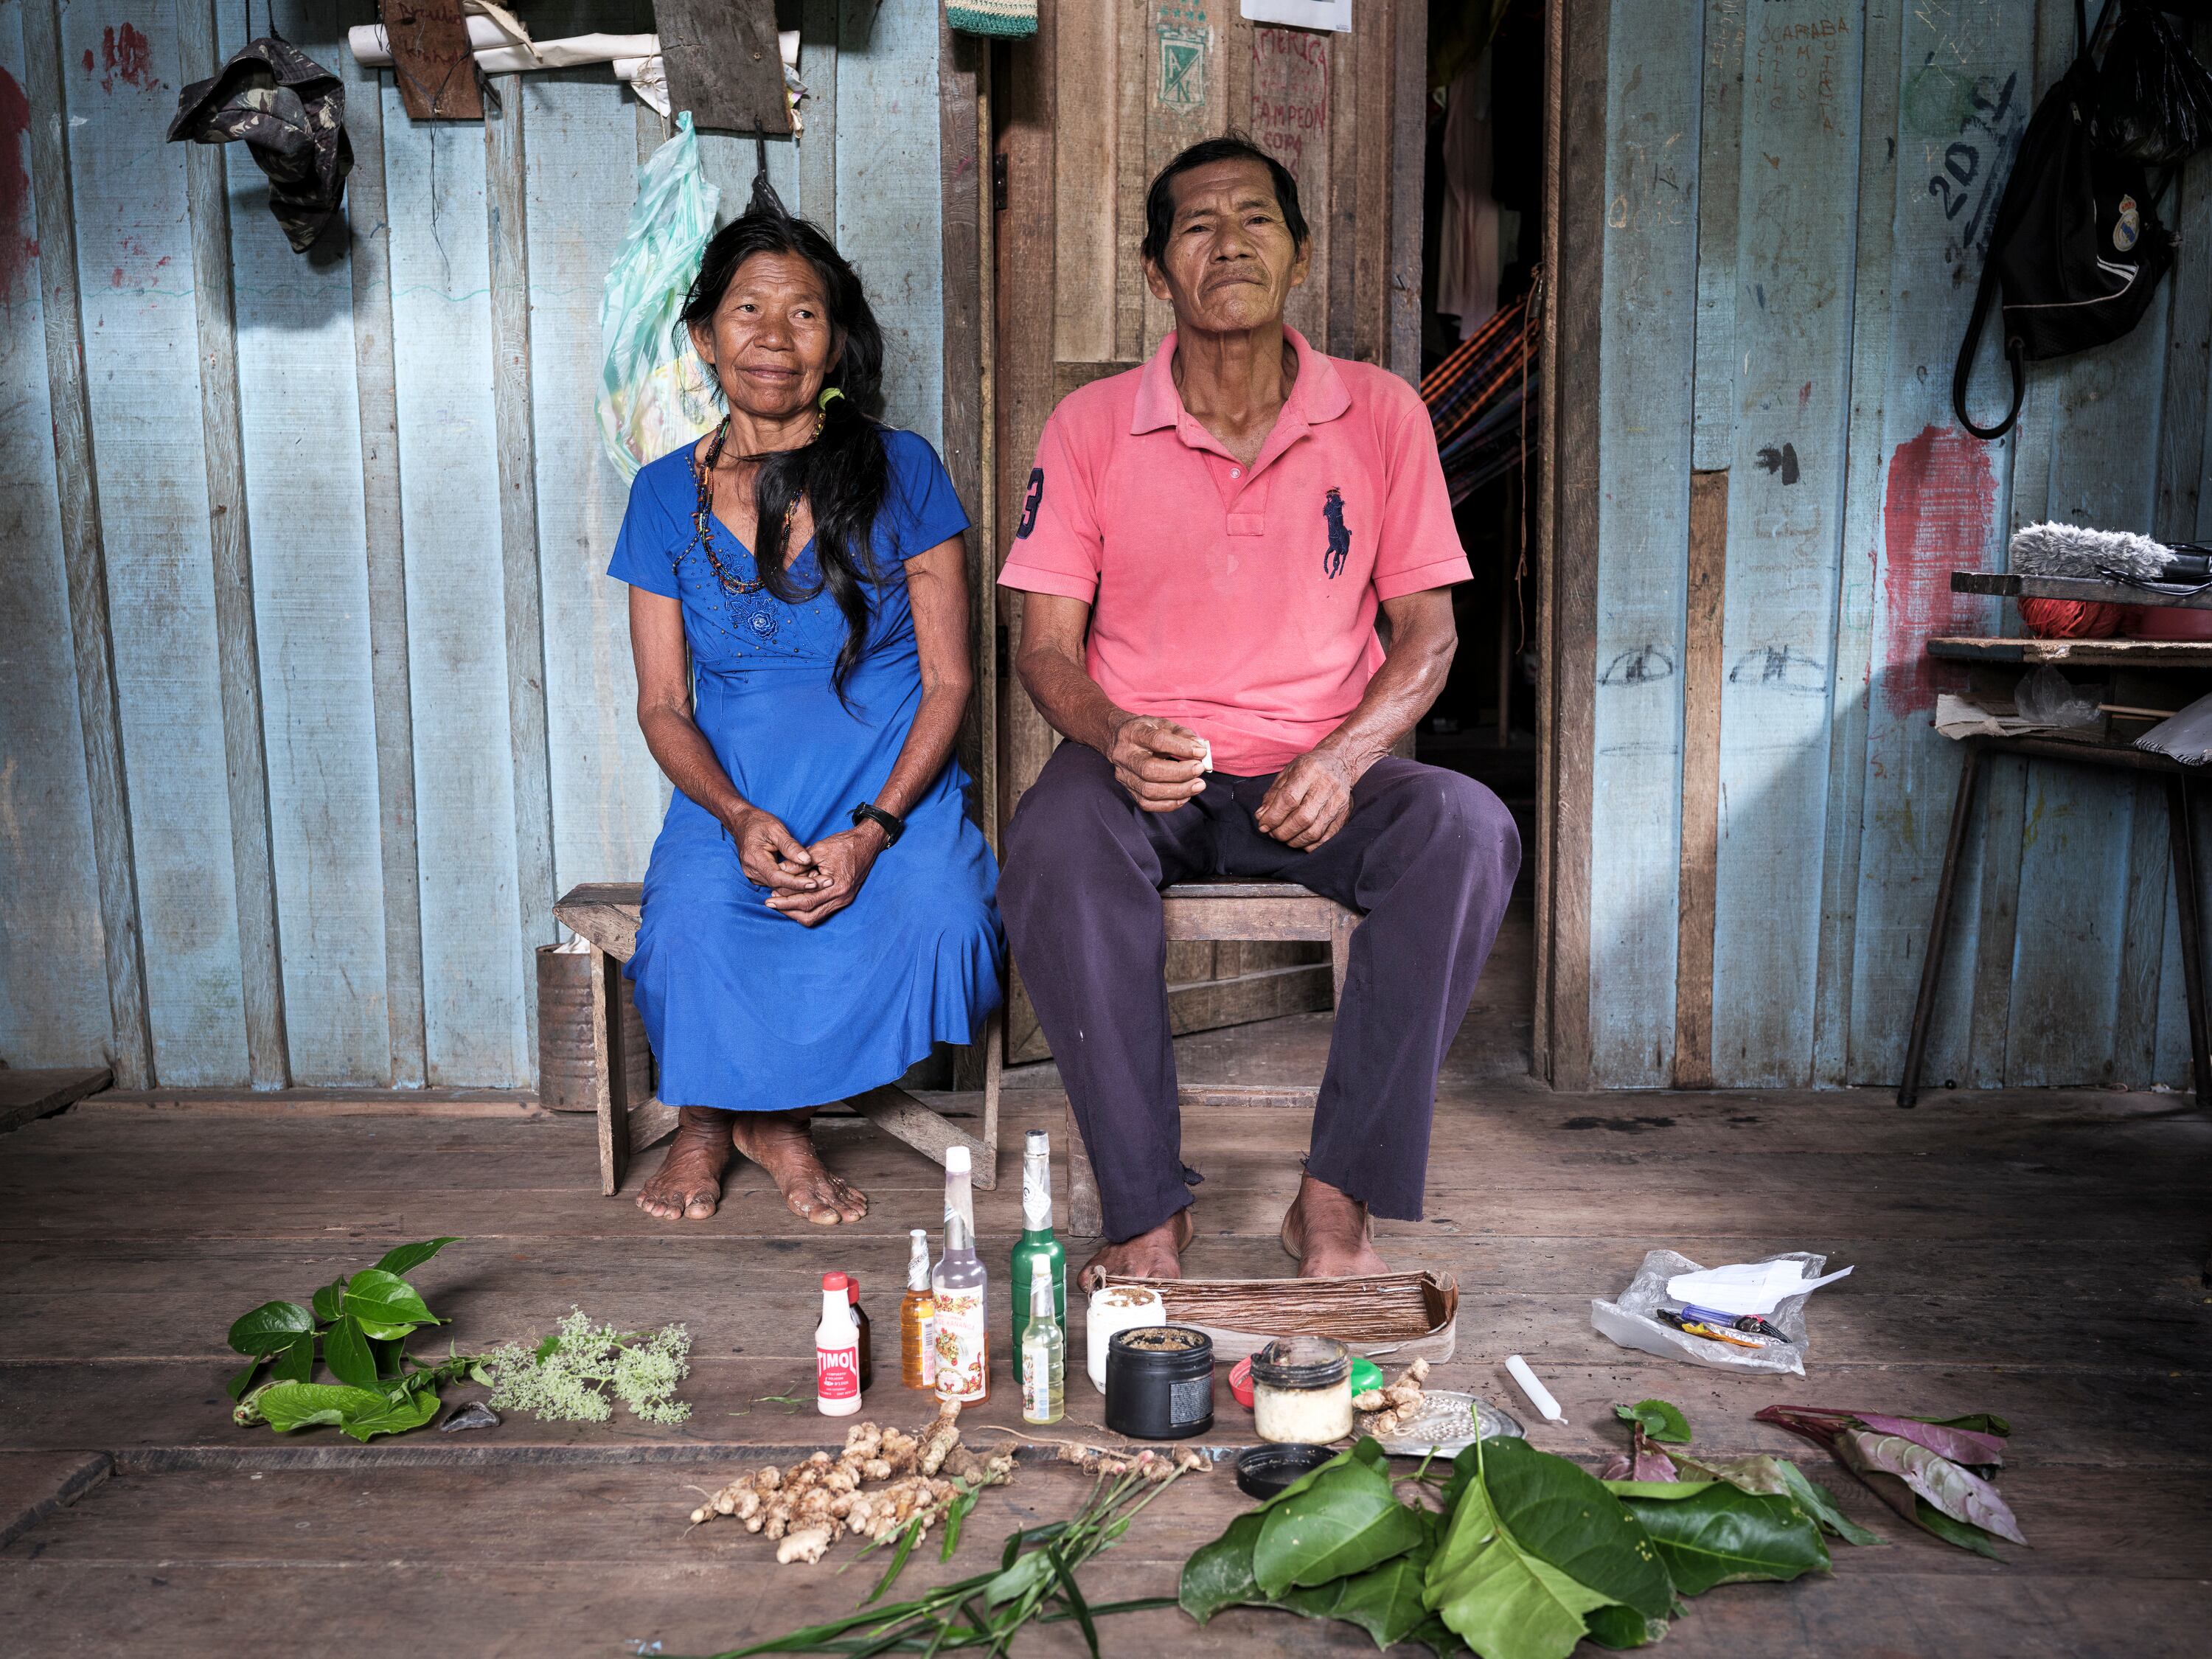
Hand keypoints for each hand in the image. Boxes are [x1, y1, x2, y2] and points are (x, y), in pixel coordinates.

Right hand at [728, 808, 827, 895]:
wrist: (742, 821)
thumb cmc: (759, 822)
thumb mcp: (776, 829)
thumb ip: (791, 846)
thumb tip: (807, 860)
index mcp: (754, 858)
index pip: (778, 878)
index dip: (797, 883)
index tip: (815, 883)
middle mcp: (751, 870)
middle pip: (779, 885)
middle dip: (802, 886)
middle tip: (825, 882)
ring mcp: (752, 875)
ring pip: (777, 886)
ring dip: (797, 886)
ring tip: (819, 881)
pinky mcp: (756, 875)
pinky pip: (774, 882)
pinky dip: (790, 882)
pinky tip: (806, 878)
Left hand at [769, 825, 883, 926]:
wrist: (868, 843)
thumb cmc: (845, 844)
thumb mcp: (820, 849)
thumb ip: (799, 862)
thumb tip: (779, 871)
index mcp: (837, 886)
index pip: (806, 901)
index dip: (786, 902)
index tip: (770, 898)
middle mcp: (841, 898)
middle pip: (810, 915)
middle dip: (788, 911)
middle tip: (772, 903)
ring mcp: (844, 900)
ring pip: (815, 917)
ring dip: (797, 911)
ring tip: (781, 901)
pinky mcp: (843, 898)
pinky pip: (822, 911)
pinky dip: (807, 909)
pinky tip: (795, 900)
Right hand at [1107, 714, 1207, 812]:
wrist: (1116, 737)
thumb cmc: (1145, 730)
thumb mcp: (1163, 724)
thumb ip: (1183, 734)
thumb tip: (1201, 748)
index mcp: (1134, 733)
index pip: (1157, 741)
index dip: (1181, 748)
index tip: (1201, 752)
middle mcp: (1125, 755)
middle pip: (1150, 770)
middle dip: (1180, 773)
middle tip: (1200, 769)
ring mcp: (1124, 775)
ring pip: (1149, 791)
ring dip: (1178, 791)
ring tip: (1197, 785)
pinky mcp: (1127, 789)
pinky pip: (1147, 803)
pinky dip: (1169, 803)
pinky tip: (1184, 796)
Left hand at [1255, 749, 1357, 849]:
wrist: (1339, 762)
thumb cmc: (1309, 768)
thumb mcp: (1287, 773)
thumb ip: (1273, 795)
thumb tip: (1262, 817)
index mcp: (1310, 770)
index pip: (1289, 799)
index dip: (1273, 817)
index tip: (1264, 825)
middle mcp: (1327, 785)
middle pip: (1303, 818)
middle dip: (1283, 832)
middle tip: (1273, 833)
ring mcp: (1339, 801)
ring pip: (1315, 832)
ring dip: (1295, 841)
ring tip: (1285, 837)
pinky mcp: (1345, 814)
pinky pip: (1327, 839)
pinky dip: (1310, 845)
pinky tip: (1301, 839)